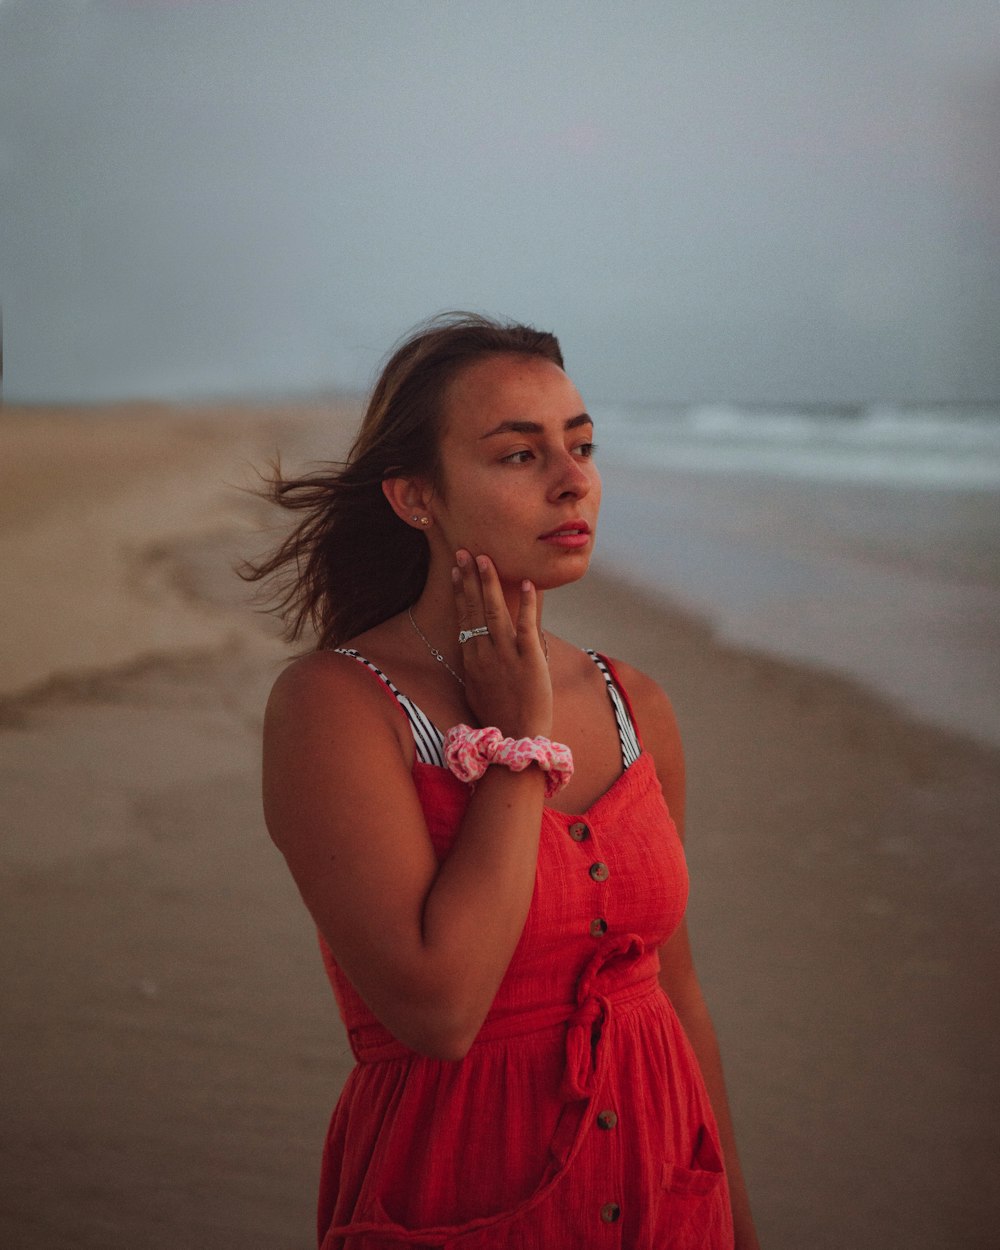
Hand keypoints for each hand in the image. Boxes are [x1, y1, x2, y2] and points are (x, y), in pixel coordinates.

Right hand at [452, 550, 551, 739]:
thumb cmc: (499, 720)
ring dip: (489, 584)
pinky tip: (527, 584)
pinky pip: (525, 627)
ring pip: (494, 612)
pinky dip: (526, 605)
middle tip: (465, 552)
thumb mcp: (477, 692)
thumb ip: (478, 668)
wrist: (517, 740)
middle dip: (468, 578)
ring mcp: (505, 656)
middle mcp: (484, 654)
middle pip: (473, 609)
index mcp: (471, 661)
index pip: (463, 618)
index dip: (459, 592)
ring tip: (486, 559)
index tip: (455, 571)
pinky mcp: (529, 660)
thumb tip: (477, 650)